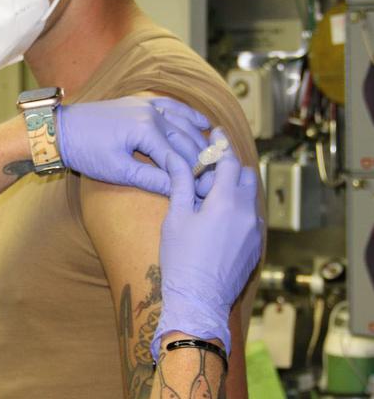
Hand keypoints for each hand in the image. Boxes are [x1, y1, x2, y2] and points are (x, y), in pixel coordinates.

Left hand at [56, 96, 210, 195]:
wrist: (62, 129)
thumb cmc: (86, 152)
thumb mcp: (118, 170)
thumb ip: (151, 179)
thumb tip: (179, 191)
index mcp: (147, 129)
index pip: (179, 158)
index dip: (193, 178)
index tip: (205, 195)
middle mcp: (152, 113)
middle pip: (186, 141)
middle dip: (201, 163)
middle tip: (214, 184)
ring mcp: (147, 104)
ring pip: (184, 124)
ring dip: (200, 142)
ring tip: (215, 162)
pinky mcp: (141, 102)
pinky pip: (172, 106)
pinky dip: (189, 115)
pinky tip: (204, 123)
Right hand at [151, 128, 263, 360]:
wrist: (199, 299)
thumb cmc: (182, 258)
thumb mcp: (175, 217)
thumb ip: (180, 184)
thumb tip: (176, 158)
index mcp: (226, 200)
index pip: (229, 160)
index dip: (221, 143)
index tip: (216, 132)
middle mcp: (247, 212)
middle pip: (246, 176)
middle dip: (230, 168)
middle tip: (208, 171)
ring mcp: (255, 231)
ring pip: (250, 198)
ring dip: (234, 190)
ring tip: (210, 198)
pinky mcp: (256, 246)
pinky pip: (251, 218)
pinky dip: (238, 211)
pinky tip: (218, 221)